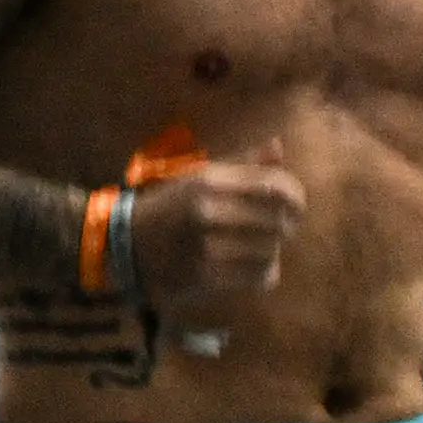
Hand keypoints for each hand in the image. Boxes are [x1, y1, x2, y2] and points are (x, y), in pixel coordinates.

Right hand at [124, 159, 303, 310]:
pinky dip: (266, 272)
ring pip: (272, 250)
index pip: (274, 185)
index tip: (295, 202)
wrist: (126, 245)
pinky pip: (258, 276)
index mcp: (209, 181)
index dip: (295, 195)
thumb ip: (242, 163)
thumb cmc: (170, 206)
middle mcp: (209, 211)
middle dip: (288, 224)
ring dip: (274, 250)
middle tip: (283, 226)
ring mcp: (207, 246)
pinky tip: (256, 266)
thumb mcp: (200, 176)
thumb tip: (278, 146)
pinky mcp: (206, 276)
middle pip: (279, 220)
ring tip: (264, 246)